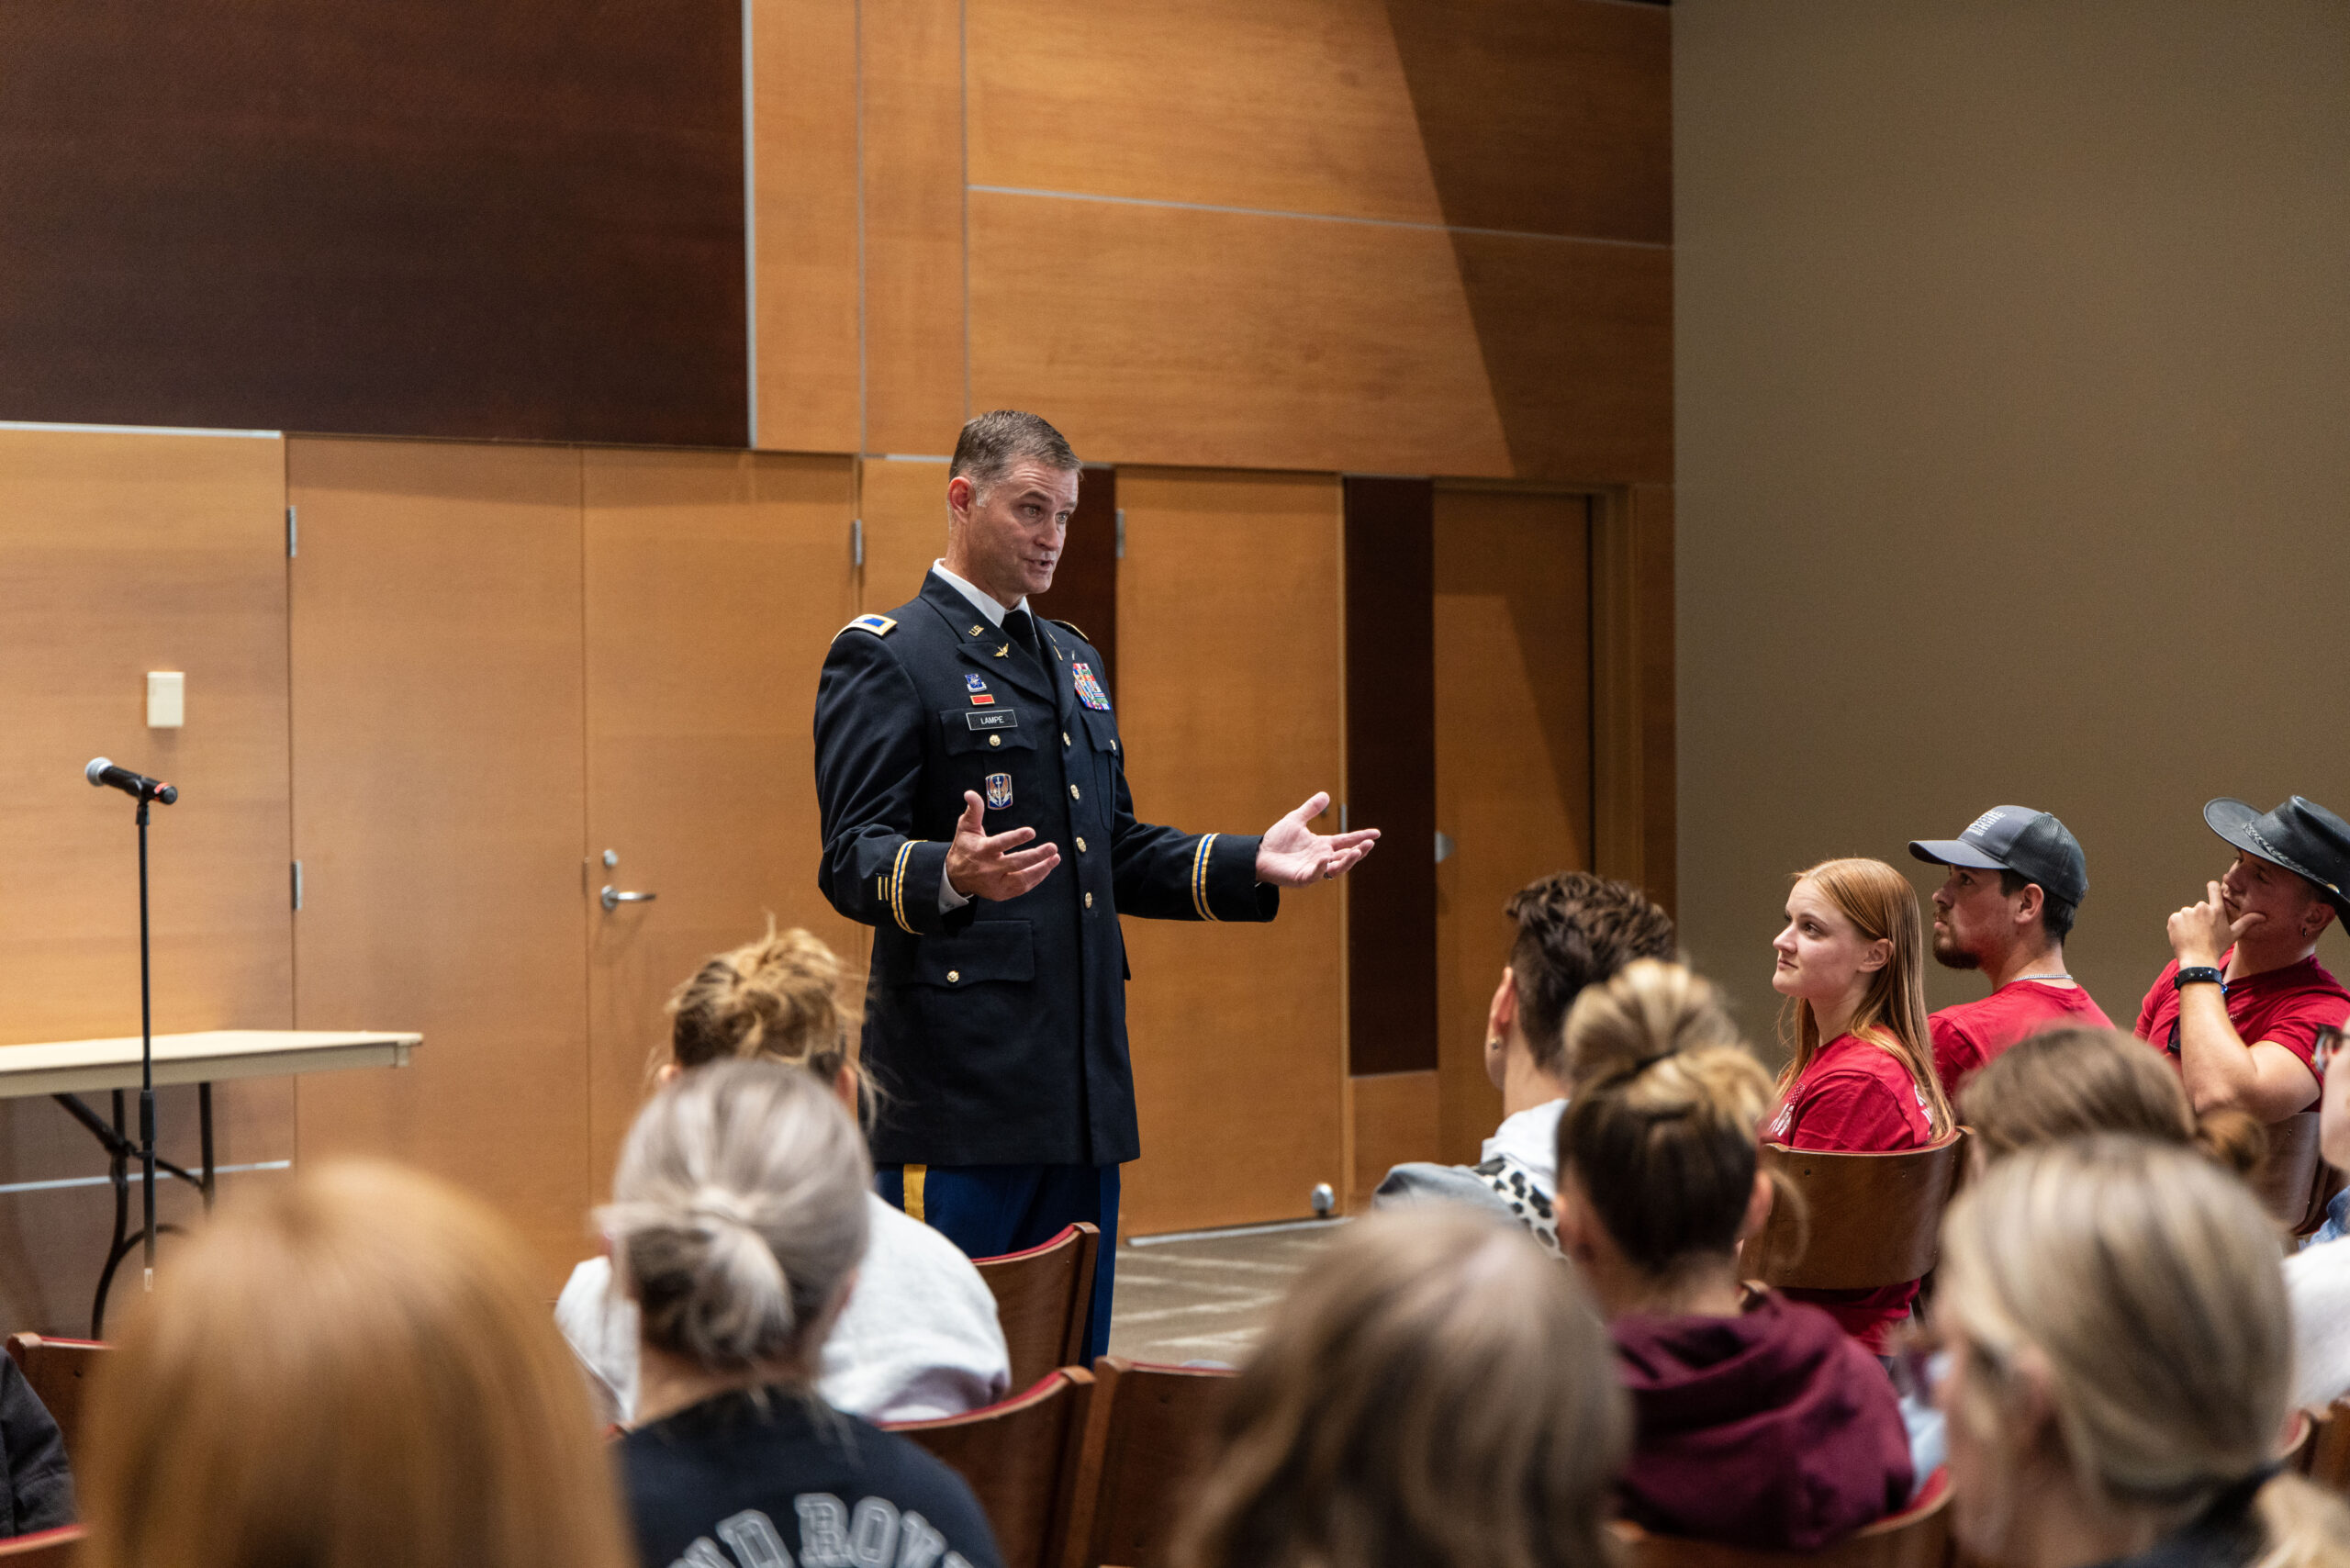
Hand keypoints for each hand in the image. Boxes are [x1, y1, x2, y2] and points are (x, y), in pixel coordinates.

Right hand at [945, 792, 1059, 900]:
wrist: (955, 876)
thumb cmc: (965, 847)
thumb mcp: (966, 827)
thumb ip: (973, 810)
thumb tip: (971, 793)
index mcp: (982, 850)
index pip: (1000, 843)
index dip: (1016, 838)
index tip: (1031, 832)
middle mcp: (989, 869)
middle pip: (1016, 863)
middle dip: (1037, 856)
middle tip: (1052, 847)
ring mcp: (995, 883)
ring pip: (1022, 879)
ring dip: (1041, 869)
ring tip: (1055, 858)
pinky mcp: (1000, 893)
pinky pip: (1022, 888)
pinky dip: (1036, 878)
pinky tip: (1046, 868)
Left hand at [1254, 792, 1380, 886]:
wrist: (1259, 854)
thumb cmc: (1277, 840)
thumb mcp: (1296, 820)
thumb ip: (1310, 809)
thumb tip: (1325, 795)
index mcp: (1323, 845)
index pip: (1346, 841)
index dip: (1361, 837)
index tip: (1376, 833)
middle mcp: (1322, 858)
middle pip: (1346, 856)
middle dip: (1359, 851)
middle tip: (1369, 844)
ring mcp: (1314, 869)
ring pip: (1336, 868)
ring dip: (1347, 861)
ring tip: (1356, 851)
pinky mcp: (1302, 877)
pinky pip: (1315, 874)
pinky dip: (1321, 868)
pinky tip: (1325, 858)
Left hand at [2168, 879, 2259, 967]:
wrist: (2198, 960)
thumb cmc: (2217, 948)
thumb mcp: (2233, 934)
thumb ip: (2247, 922)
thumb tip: (2263, 916)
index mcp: (2216, 910)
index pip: (2213, 889)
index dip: (2212, 887)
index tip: (2211, 888)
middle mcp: (2201, 908)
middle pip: (2200, 908)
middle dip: (2200, 917)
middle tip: (2203, 932)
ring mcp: (2186, 912)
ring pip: (2187, 914)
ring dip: (2189, 922)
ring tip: (2194, 936)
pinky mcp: (2174, 918)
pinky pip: (2176, 919)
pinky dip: (2178, 926)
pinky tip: (2184, 936)